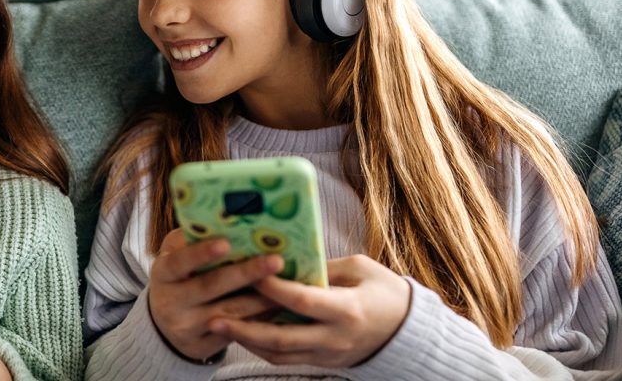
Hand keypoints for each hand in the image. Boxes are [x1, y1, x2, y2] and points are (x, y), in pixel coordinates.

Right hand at [148, 228, 282, 360]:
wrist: (167, 324)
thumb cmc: (181, 278)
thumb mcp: (176, 257)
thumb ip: (192, 240)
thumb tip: (226, 219)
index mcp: (163, 274)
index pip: (179, 262)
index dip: (200, 253)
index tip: (226, 243)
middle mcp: (170, 303)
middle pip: (211, 287)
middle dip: (246, 273)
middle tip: (276, 261)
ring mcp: (186, 328)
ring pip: (231, 313)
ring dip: (262, 298)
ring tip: (289, 284)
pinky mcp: (202, 347)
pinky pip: (237, 333)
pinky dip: (261, 320)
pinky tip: (281, 307)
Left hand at [210, 255, 411, 367]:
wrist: (408, 331)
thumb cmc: (385, 291)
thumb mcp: (360, 269)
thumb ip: (323, 267)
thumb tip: (287, 258)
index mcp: (347, 309)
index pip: (302, 301)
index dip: (273, 288)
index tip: (250, 272)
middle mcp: (334, 337)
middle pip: (281, 339)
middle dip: (244, 329)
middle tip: (213, 317)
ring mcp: (328, 354)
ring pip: (279, 354)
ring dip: (246, 341)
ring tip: (218, 326)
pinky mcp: (323, 362)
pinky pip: (286, 358)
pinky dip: (261, 347)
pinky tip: (242, 333)